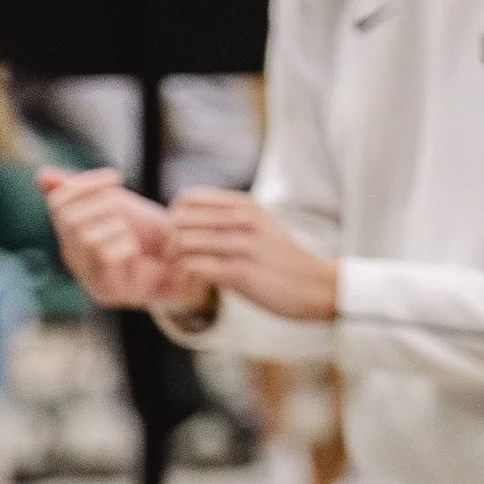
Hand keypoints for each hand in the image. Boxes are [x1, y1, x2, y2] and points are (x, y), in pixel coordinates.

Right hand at [37, 165, 211, 316]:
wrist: (182, 263)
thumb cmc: (148, 234)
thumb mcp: (115, 203)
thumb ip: (81, 190)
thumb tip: (40, 175)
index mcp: (70, 234)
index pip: (58, 202)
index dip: (86, 184)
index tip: (117, 178)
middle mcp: (73, 257)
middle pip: (70, 219)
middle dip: (103, 204)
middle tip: (125, 207)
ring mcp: (88, 276)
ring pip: (86, 238)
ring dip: (116, 225)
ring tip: (131, 232)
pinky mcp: (107, 291)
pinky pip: (106, 256)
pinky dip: (125, 245)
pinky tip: (136, 251)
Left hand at [166, 189, 338, 322]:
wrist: (315, 285)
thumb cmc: (278, 259)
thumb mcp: (259, 226)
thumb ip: (227, 218)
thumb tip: (185, 217)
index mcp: (245, 205)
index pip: (188, 199)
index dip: (173, 218)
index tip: (178, 237)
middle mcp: (245, 219)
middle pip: (180, 220)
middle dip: (168, 241)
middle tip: (173, 258)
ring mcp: (244, 245)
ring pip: (185, 243)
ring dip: (175, 260)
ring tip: (182, 271)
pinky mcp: (242, 273)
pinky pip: (196, 267)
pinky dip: (187, 276)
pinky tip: (194, 283)